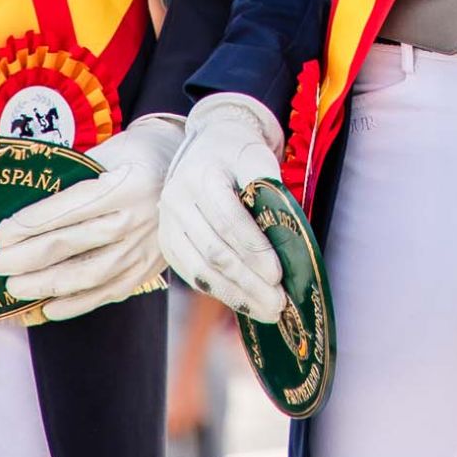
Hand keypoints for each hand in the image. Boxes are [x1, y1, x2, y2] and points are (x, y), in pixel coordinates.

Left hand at [0, 114, 179, 320]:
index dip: (31, 223)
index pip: (69, 208)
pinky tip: (47, 307)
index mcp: (125, 184)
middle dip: (28, 257)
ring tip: (14, 287)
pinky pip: (107, 293)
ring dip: (45, 285)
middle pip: (72, 244)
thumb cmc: (139, 156)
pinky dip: (75, 305)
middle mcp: (136, 219)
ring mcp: (143, 248)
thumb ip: (73, 174)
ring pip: (87, 275)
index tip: (1, 234)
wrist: (189, 174)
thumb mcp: (110, 152)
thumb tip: (24, 201)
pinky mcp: (146, 269)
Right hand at [157, 94, 288, 322]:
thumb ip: (270, 190)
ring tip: (266, 310)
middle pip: (215, 251)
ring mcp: (168, 224)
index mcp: (202, 176)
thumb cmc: (238, 154)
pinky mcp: (167, 243)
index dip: (254, 251)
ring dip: (236, 295)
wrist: (206, 145)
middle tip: (278, 303)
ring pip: (201, 269)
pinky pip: (192, 274)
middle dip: (249, 282)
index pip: (229, 221)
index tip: (278, 274)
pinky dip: (218, 291)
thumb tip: (288, 237)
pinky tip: (243, 301)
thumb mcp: (257, 157)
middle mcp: (177, 201)